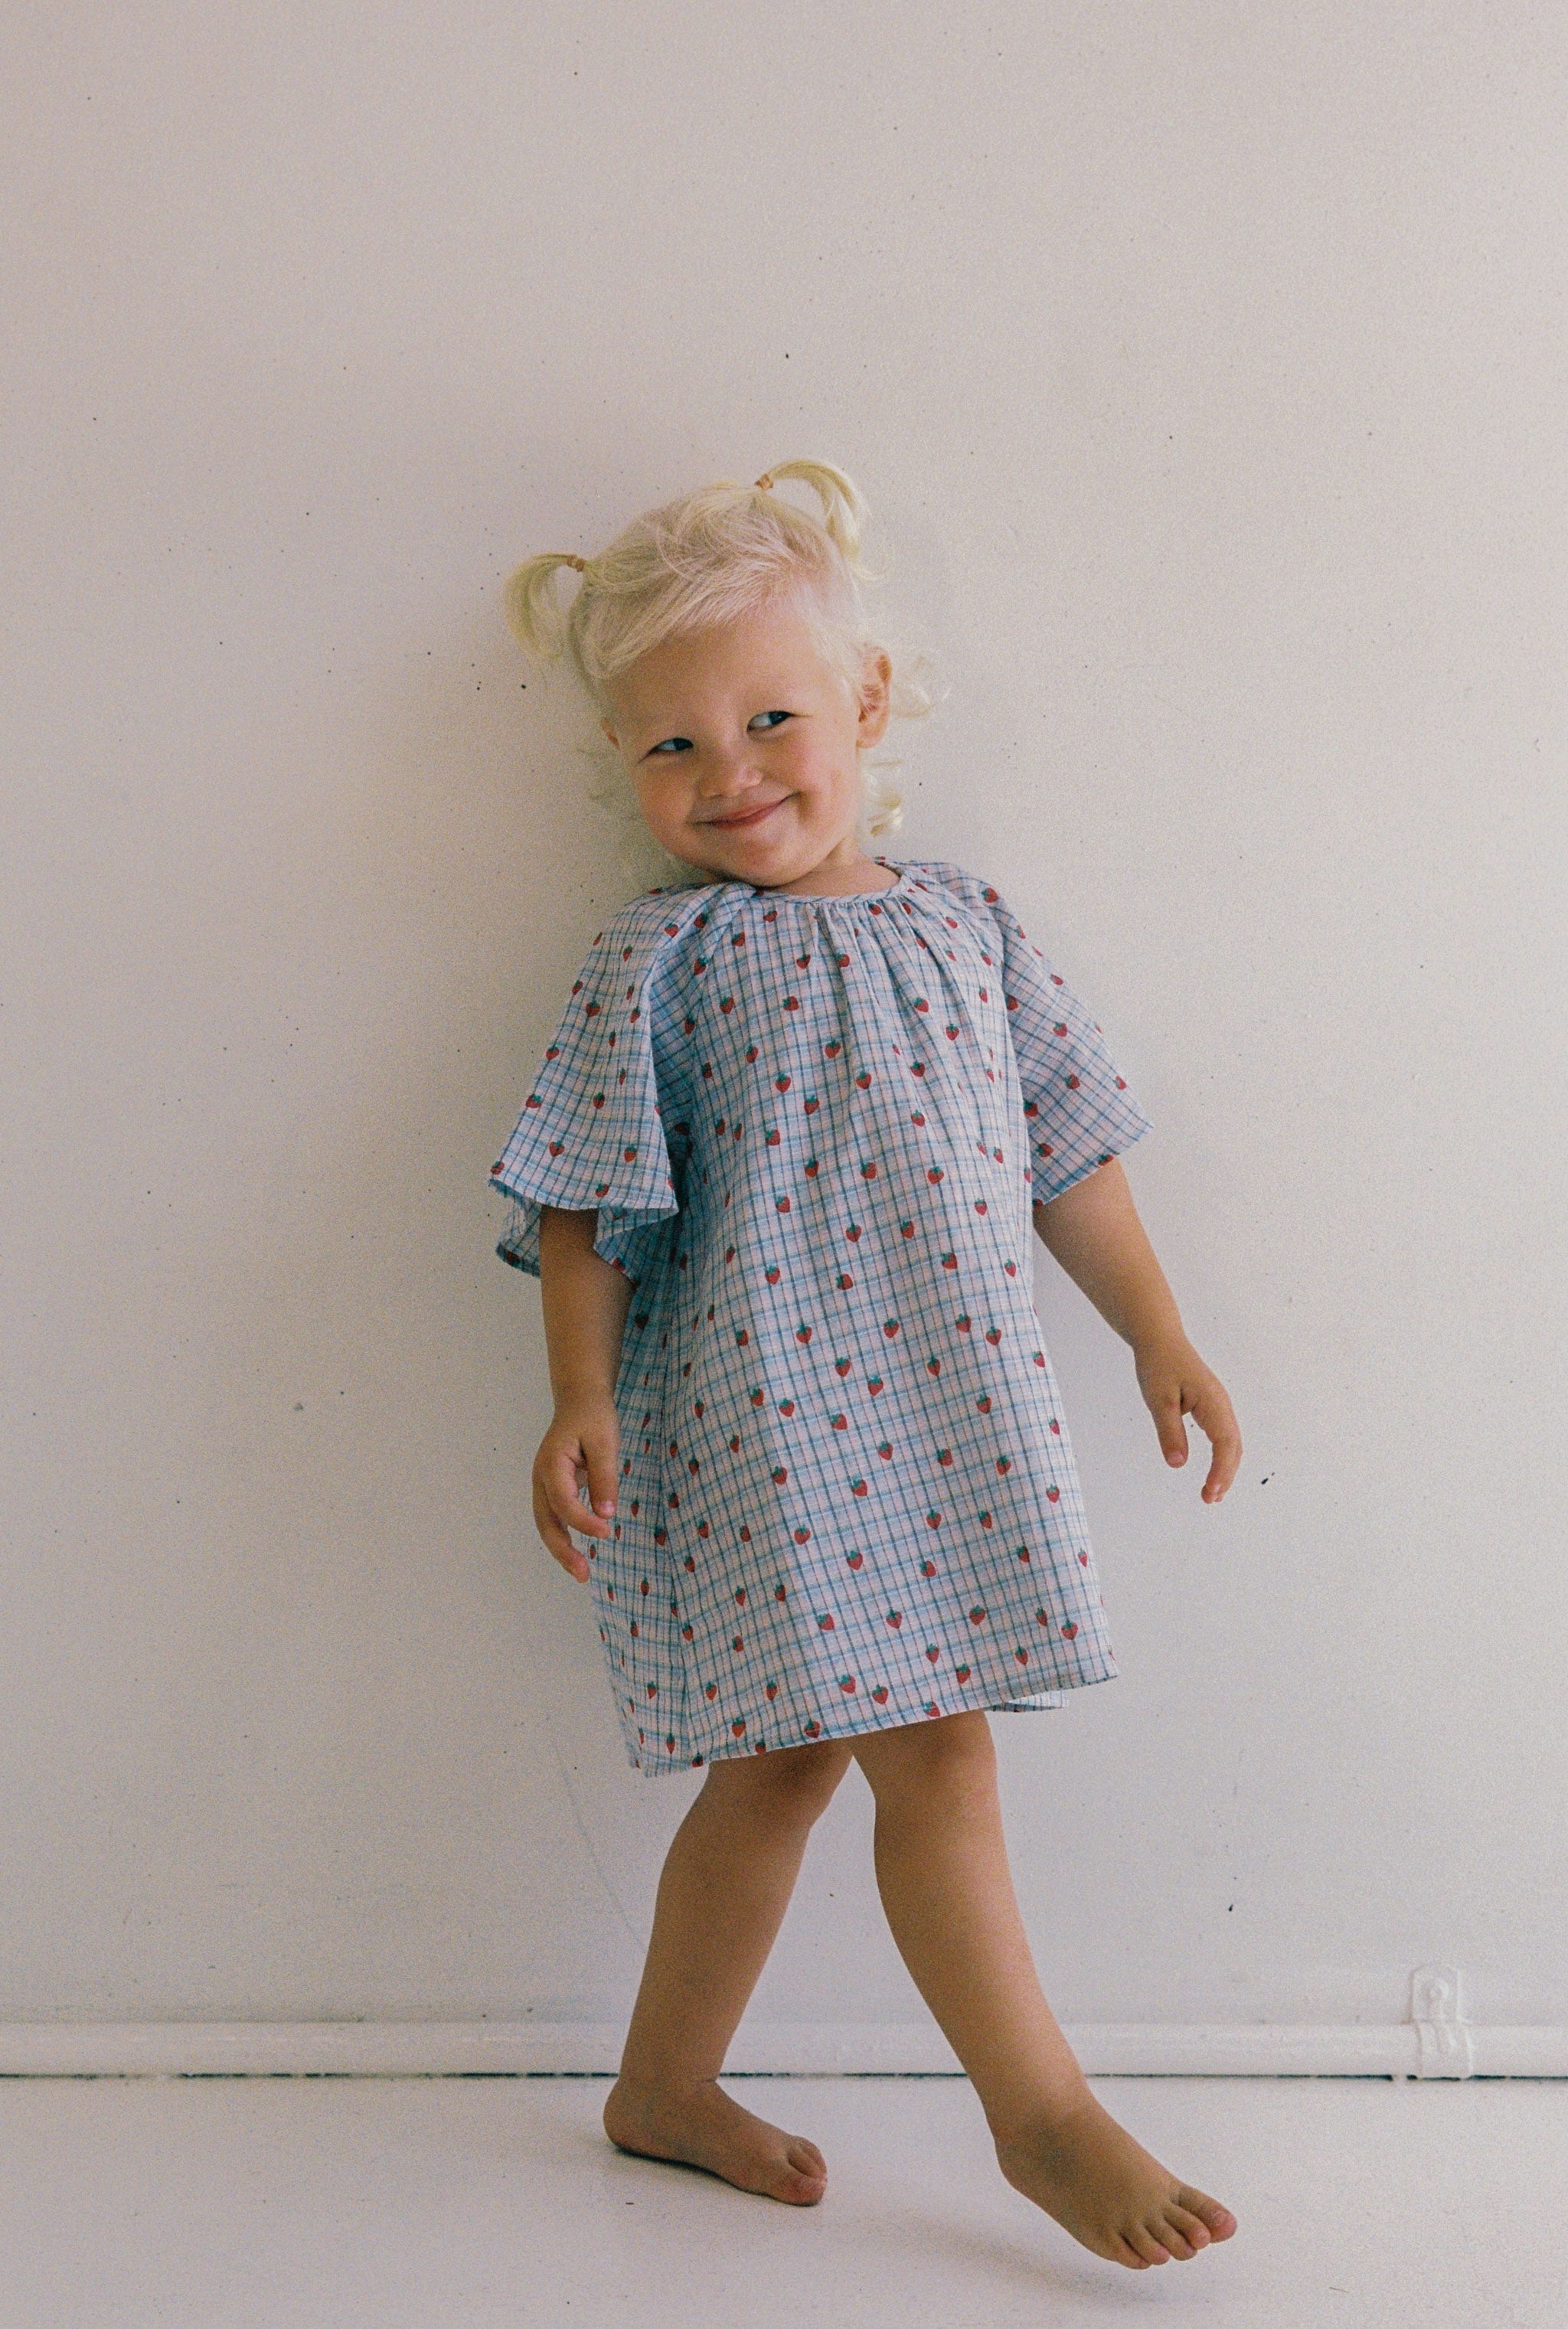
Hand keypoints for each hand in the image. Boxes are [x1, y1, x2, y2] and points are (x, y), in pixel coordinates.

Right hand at [532, 1394, 620, 1580]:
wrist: (580, 1399)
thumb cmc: (593, 1416)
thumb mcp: (605, 1442)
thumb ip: (605, 1477)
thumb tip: (606, 1515)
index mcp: (552, 1464)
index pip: (564, 1503)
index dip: (584, 1522)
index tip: (608, 1532)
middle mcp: (541, 1477)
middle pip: (546, 1521)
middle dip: (562, 1550)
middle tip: (583, 1574)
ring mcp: (543, 1484)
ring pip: (546, 1523)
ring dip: (560, 1549)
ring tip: (580, 1572)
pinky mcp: (552, 1487)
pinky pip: (554, 1517)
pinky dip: (563, 1536)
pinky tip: (578, 1552)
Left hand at [1134, 1333, 1241, 1503]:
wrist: (1160, 1340)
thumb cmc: (1159, 1365)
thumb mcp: (1158, 1400)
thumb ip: (1169, 1431)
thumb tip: (1177, 1463)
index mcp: (1212, 1403)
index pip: (1224, 1444)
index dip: (1220, 1471)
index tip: (1210, 1492)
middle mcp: (1222, 1405)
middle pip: (1233, 1447)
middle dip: (1225, 1476)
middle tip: (1209, 1500)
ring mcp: (1219, 1405)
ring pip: (1231, 1443)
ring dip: (1225, 1469)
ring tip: (1212, 1493)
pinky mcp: (1211, 1406)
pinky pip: (1223, 1436)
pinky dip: (1222, 1457)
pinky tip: (1213, 1471)